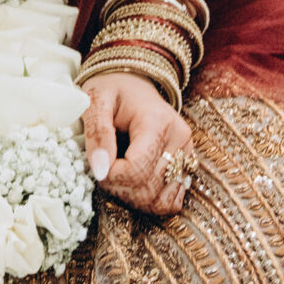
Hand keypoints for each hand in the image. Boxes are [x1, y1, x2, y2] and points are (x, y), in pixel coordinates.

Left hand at [80, 74, 195, 217]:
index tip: (97, 164)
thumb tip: (100, 170)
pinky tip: (134, 183)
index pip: (136, 170)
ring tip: (118, 176)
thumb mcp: (96, 100)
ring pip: (161, 201)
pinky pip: (171, 200)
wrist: (134, 82)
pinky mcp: (187, 164)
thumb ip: (97, 133)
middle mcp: (179, 139)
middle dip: (119, 189)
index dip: (111, 177)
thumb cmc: (112, 89)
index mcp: (157, 121)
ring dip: (134, 198)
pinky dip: (149, 200)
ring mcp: (186, 153)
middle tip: (104, 170)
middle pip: (149, 190)